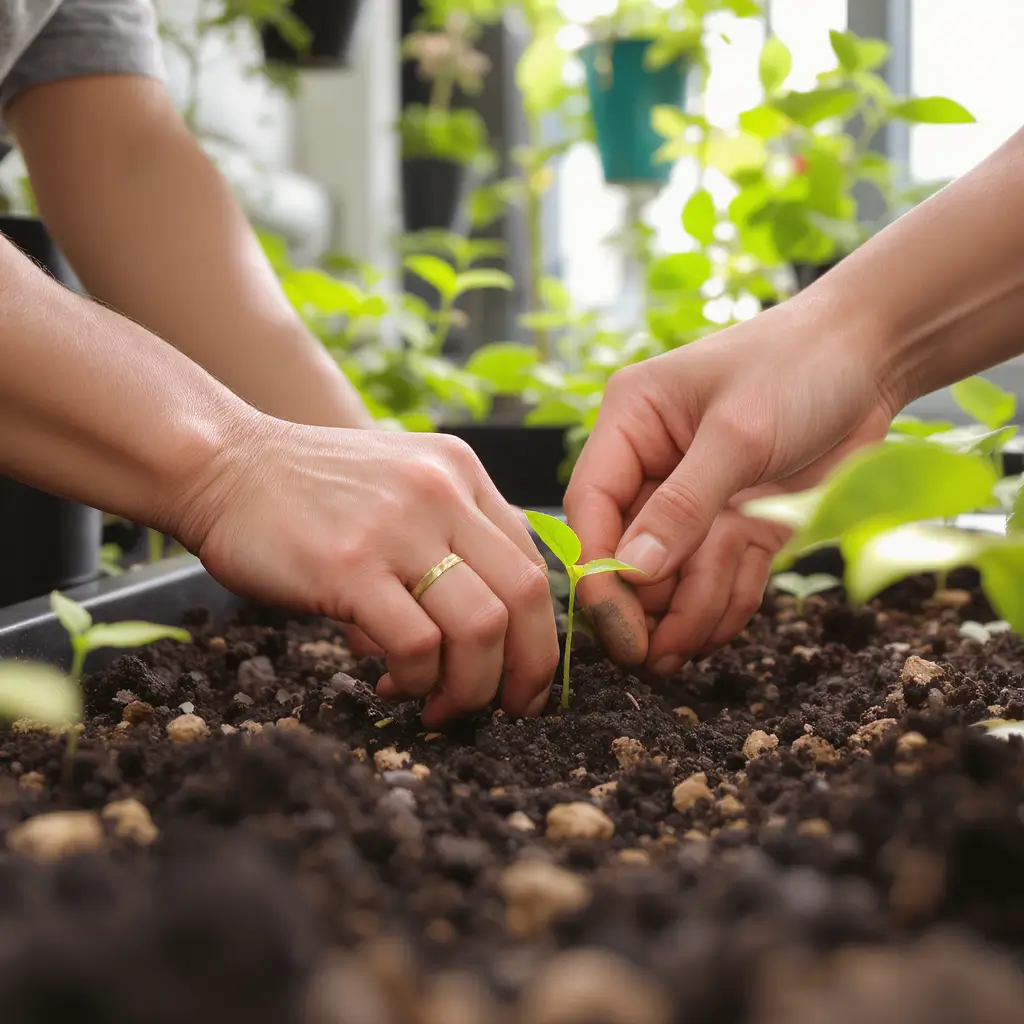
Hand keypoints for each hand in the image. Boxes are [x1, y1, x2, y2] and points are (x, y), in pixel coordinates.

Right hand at [177, 421, 558, 725]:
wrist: (222, 464)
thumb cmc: (308, 490)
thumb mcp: (399, 486)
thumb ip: (447, 540)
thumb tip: (475, 635)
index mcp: (462, 473)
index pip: (533, 563)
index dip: (540, 634)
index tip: (526, 678)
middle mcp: (442, 493)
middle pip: (524, 597)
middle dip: (526, 671)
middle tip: (506, 709)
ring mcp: (398, 528)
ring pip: (481, 628)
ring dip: (470, 687)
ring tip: (437, 705)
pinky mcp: (350, 567)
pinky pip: (417, 644)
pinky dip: (418, 680)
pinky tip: (394, 687)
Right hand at [564, 306, 896, 674]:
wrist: (876, 357)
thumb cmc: (800, 366)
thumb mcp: (738, 433)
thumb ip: (683, 506)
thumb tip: (630, 573)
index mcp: (631, 423)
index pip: (591, 506)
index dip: (597, 569)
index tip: (616, 626)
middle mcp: (654, 465)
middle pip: (628, 553)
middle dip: (648, 604)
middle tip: (659, 655)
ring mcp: (697, 500)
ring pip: (673, 576)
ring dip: (687, 612)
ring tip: (694, 649)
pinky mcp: (738, 524)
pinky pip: (718, 578)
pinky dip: (723, 605)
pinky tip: (723, 624)